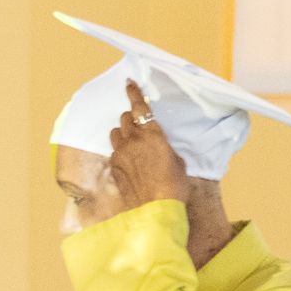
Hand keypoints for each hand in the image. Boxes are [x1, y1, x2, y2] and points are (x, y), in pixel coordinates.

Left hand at [107, 80, 189, 209]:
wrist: (155, 208)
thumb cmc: (174, 185)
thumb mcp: (177, 160)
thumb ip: (163, 146)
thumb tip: (158, 146)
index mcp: (152, 135)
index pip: (139, 107)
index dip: (133, 93)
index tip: (129, 83)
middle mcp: (133, 141)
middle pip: (125, 119)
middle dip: (131, 117)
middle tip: (138, 122)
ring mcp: (120, 154)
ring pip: (116, 133)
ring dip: (123, 133)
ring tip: (133, 141)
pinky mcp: (114, 167)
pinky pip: (114, 152)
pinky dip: (121, 151)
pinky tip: (130, 160)